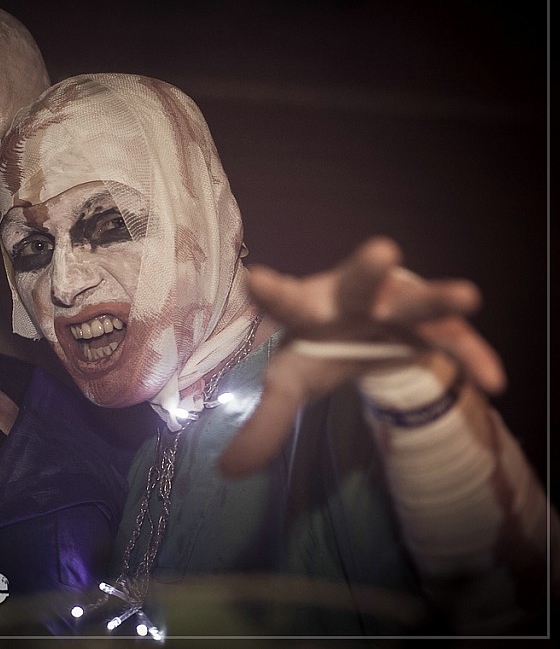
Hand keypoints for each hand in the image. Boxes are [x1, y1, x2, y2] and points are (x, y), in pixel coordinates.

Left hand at [218, 236, 505, 476]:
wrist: (362, 332)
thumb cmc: (319, 349)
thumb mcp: (291, 383)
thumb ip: (264, 422)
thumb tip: (227, 472)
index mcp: (310, 310)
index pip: (286, 302)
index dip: (273, 293)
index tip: (254, 279)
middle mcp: (352, 300)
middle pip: (358, 283)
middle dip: (368, 268)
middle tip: (381, 249)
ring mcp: (395, 307)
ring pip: (418, 301)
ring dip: (439, 298)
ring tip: (469, 294)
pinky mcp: (430, 325)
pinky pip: (455, 341)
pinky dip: (474, 357)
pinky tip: (493, 382)